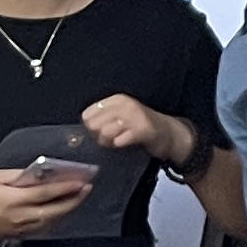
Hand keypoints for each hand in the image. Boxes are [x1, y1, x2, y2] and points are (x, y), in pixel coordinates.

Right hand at [0, 166, 98, 242]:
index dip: (67, 187)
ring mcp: (21, 227)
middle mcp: (22, 216)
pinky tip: (59, 212)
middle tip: (87, 189)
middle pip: (56, 209)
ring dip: (67, 209)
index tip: (82, 180)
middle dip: (74, 200)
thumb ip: (17, 176)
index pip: (48, 193)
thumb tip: (36, 175)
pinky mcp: (18, 233)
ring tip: (77, 199)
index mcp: (16, 200)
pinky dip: (55, 218)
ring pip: (52, 220)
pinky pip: (43, 226)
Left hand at [78, 94, 193, 167]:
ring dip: (109, 143)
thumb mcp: (118, 119)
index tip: (100, 133)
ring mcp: (134, 116)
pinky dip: (120, 145)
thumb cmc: (138, 128)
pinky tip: (126, 144)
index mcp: (116, 100)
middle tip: (111, 139)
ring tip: (119, 142)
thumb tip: (78, 134)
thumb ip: (100, 122)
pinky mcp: (143, 129)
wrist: (168, 134)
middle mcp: (124, 104)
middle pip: (94, 125)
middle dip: (98, 136)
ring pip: (105, 133)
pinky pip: (120, 141)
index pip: (87, 115)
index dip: (90, 128)